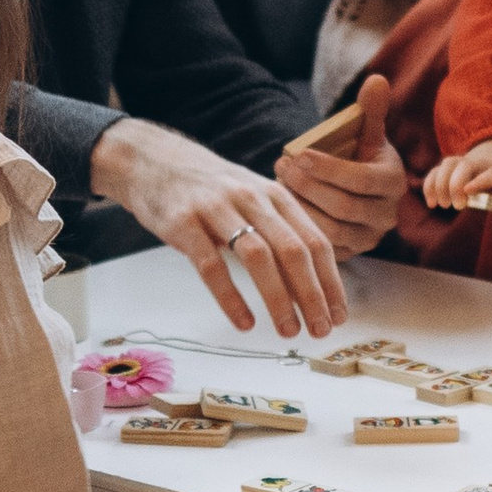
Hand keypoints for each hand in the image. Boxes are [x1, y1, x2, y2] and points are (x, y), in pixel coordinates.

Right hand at [90, 117, 346, 337]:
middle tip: (321, 330)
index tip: (339, 315)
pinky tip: (244, 322)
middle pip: (293, 251)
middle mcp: (252, 198)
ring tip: (288, 331)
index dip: (331, 281)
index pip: (315, 241)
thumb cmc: (210, 190)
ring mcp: (217, 209)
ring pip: (257, 257)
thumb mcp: (252, 200)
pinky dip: (231, 297)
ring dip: (278, 299)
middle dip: (312, 295)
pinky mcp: (183, 223)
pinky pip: (211, 265)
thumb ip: (279, 232)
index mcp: (275, 196)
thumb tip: (310, 284)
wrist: (152, 161)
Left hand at [275, 73, 406, 257]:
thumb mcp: (367, 133)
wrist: (358, 188)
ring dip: (300, 207)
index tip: (298, 154)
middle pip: (343, 207)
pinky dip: (300, 228)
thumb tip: (377, 79)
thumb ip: (371, 109)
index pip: (360, 180)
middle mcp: (387, 215)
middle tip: (282, 166)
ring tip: (279, 183)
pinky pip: (322, 248)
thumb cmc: (360, 156)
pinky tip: (282, 207)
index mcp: (394, 182)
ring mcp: (369, 238)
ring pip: (331, 230)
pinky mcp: (350, 254)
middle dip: (308, 186)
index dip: (327, 168)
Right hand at [421, 134, 491, 219]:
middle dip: (455, 184)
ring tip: (441, 205)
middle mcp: (485, 161)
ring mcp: (467, 161)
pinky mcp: (454, 165)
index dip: (484, 180)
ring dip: (439, 184)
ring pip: (447, 165)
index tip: (470, 191)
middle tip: (457, 206)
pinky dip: (429, 183)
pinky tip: (430, 201)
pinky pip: (437, 170)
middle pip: (465, 166)